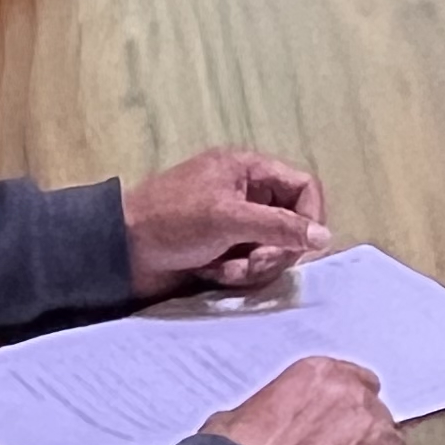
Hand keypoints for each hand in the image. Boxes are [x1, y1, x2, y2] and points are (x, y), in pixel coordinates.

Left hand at [124, 146, 330, 294]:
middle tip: (252, 263)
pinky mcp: (224, 251)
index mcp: (249, 170)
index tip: (302, 247)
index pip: (304, 187)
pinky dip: (238, 275)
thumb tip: (325, 237)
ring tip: (224, 271)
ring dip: (254, 267)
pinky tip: (212, 274)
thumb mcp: (229, 218)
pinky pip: (251, 266)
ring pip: (274, 250)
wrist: (120, 252)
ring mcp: (236, 225)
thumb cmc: (170, 221)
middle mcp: (247, 194)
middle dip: (276, 250)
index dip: (310, 218)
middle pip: (292, 224)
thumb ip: (280, 226)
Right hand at [203, 357, 410, 444]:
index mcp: (321, 375)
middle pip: (375, 418)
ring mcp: (378, 436)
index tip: (335, 435)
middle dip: (358, 443)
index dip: (346, 414)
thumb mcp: (238, 418)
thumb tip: (268, 431)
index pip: (356, 384)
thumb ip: (271, 414)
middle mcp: (357, 397)